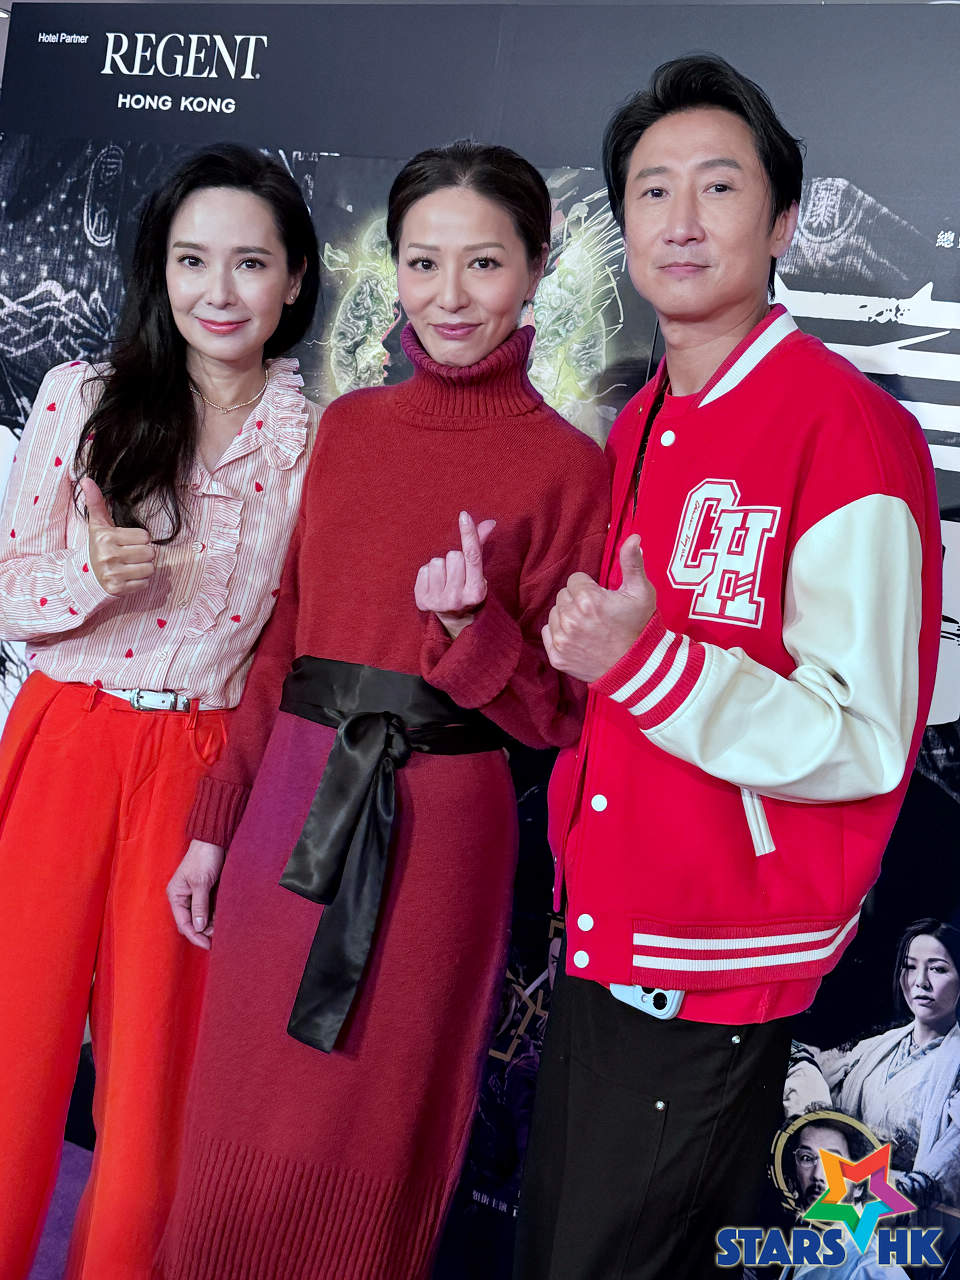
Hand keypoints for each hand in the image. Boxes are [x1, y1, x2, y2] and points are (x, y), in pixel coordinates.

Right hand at [81, 477, 154, 594]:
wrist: (85, 577)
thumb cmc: (98, 547)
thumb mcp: (98, 525)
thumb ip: (96, 502)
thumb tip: (86, 479)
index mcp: (106, 538)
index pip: (145, 536)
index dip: (139, 539)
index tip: (127, 542)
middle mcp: (109, 556)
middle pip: (150, 552)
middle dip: (143, 553)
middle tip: (130, 555)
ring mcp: (113, 574)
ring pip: (150, 568)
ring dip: (144, 568)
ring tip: (130, 566)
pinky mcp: (118, 589)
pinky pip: (145, 583)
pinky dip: (140, 581)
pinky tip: (128, 577)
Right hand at [166, 839, 224, 949]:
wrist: (215, 839)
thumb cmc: (204, 857)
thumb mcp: (201, 882)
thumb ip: (199, 905)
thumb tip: (198, 927)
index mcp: (176, 895)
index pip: (183, 923)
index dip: (195, 936)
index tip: (208, 945)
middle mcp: (183, 897)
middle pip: (191, 923)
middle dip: (204, 931)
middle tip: (218, 937)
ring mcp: (195, 895)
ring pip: (202, 917)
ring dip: (212, 923)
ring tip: (224, 927)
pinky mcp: (206, 891)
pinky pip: (210, 909)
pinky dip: (216, 915)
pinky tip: (225, 918)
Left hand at [415, 511, 495, 638]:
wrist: (455, 621)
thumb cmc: (468, 590)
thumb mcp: (478, 574)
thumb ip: (481, 547)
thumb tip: (489, 522)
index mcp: (476, 592)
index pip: (472, 556)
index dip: (469, 534)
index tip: (464, 516)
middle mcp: (457, 598)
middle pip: (453, 556)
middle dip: (455, 560)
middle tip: (457, 575)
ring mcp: (438, 602)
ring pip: (436, 562)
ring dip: (441, 567)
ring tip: (445, 580)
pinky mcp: (422, 602)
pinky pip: (423, 570)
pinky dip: (429, 574)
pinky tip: (435, 585)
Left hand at [542, 535, 655, 681]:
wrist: (637, 668)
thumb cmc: (639, 627)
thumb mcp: (641, 593)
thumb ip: (632, 563)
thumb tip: (634, 537)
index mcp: (588, 599)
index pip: (575, 580)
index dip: (590, 588)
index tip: (602, 600)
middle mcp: (570, 618)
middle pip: (563, 596)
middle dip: (578, 601)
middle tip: (597, 614)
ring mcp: (562, 639)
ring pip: (555, 614)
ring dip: (568, 617)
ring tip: (589, 627)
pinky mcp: (557, 656)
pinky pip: (548, 633)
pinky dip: (559, 634)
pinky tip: (579, 638)